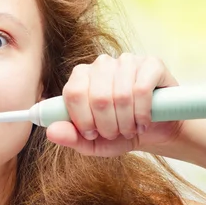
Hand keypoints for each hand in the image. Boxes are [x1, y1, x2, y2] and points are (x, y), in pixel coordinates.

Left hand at [46, 53, 184, 156]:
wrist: (154, 131)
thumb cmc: (119, 134)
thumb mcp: (92, 143)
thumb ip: (70, 138)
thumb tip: (51, 132)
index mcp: (82, 77)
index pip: (73, 92)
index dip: (82, 119)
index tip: (92, 133)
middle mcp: (102, 64)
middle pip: (97, 97)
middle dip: (107, 125)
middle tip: (115, 134)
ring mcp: (127, 61)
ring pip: (120, 95)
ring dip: (126, 122)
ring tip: (130, 129)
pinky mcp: (151, 64)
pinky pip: (141, 89)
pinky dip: (142, 113)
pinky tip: (144, 122)